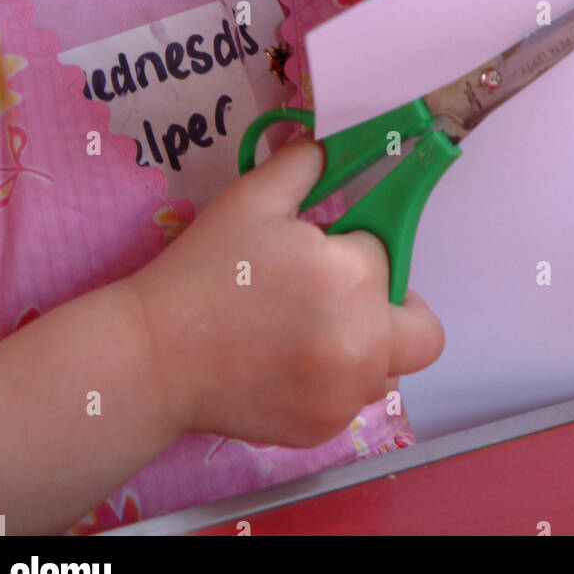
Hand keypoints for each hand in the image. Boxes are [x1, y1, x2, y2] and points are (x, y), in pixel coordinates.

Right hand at [129, 136, 444, 449]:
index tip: (314, 253)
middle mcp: (365, 345)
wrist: (154, 356)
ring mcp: (346, 395)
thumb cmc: (204, 272)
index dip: (351, 248)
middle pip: (419, 325)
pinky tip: (281, 365)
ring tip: (300, 332)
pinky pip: (351, 399)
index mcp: (355, 280)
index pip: (386, 253)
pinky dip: (331, 382)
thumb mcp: (252, 199)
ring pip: (387, 366)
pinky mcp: (323, 429)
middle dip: (390, 306)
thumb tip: (334, 145)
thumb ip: (305, 163)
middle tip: (337, 297)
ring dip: (362, 345)